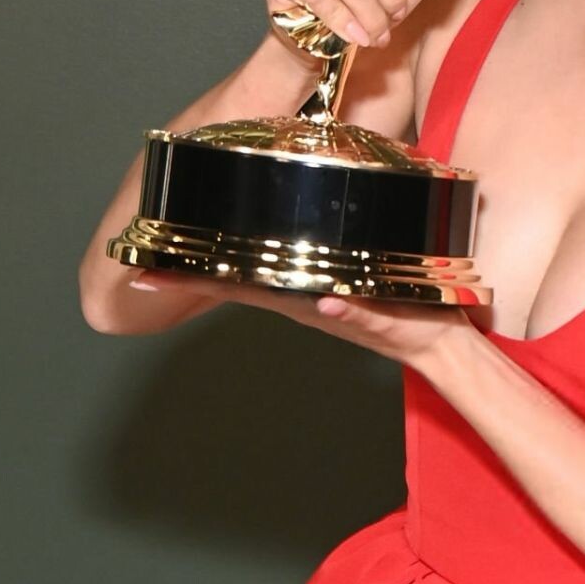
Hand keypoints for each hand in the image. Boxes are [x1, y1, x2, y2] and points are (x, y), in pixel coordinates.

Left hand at [125, 269, 479, 372]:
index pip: (234, 287)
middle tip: (147, 245)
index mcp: (303, 301)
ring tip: (185, 236)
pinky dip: (252, 254)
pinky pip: (278, 265)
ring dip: (216, 256)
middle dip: (189, 263)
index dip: (188, 279)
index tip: (144, 271)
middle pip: (230, 276)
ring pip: (250, 270)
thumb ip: (359, 312)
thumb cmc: (416, 330)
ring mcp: (309, 291)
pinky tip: (246, 242)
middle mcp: (297, 297)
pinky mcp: (327, 282)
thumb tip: (326, 301)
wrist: (440, 347)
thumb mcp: (390, 322)